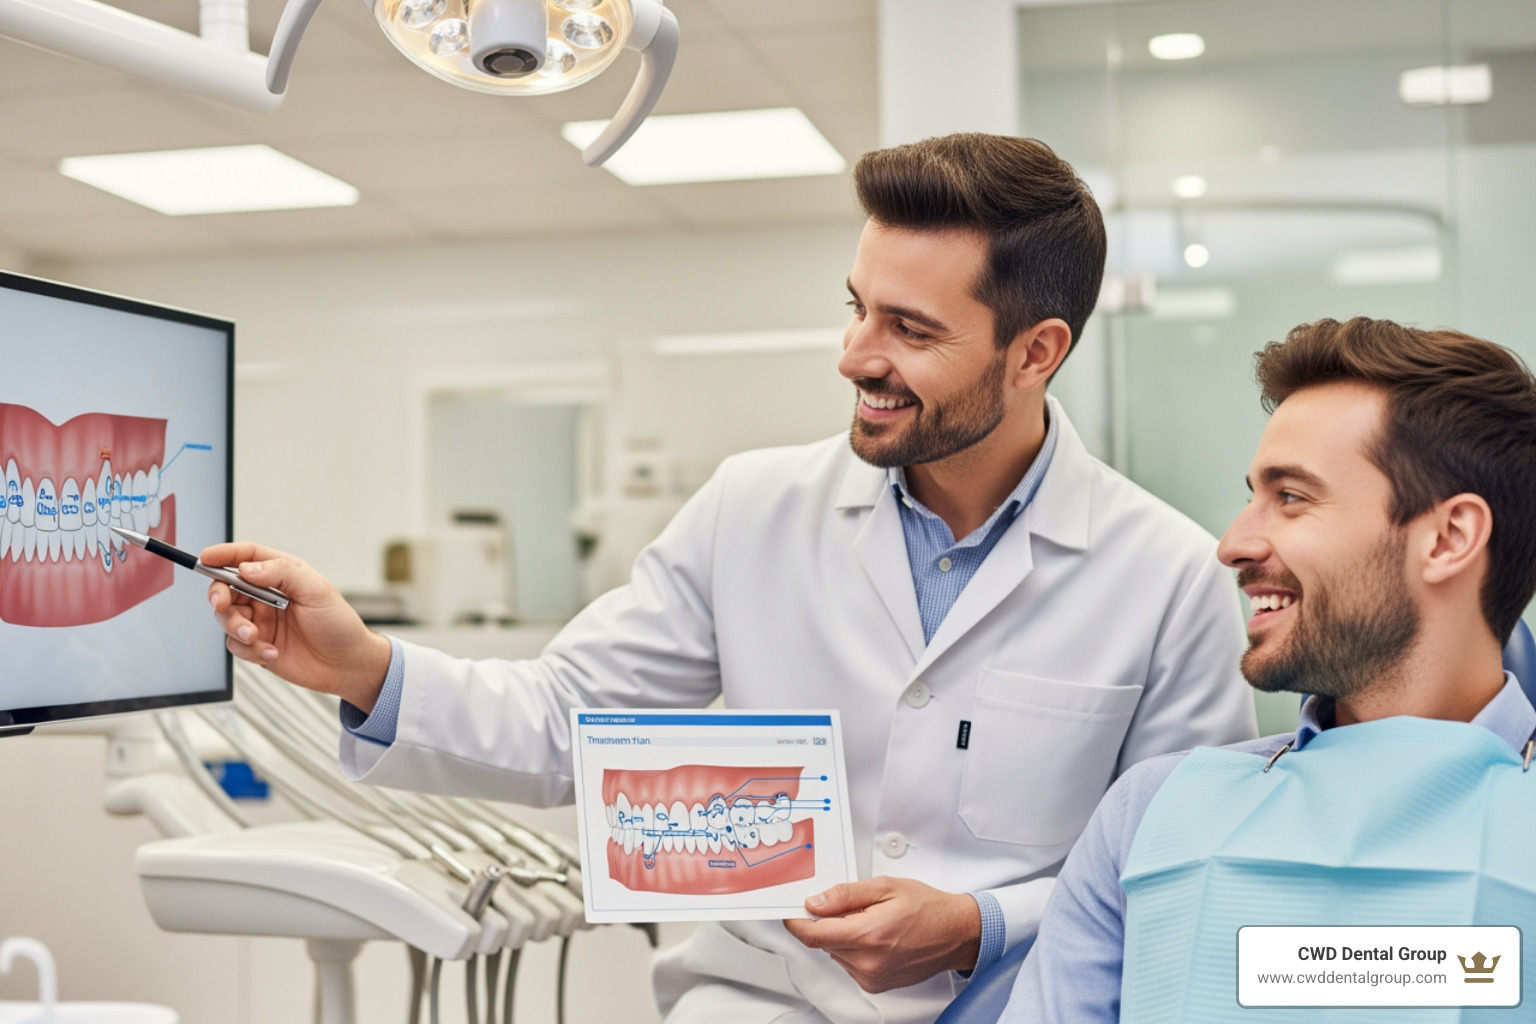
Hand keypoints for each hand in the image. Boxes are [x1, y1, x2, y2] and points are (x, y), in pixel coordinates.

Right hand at [202, 541, 391, 711]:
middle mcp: (267, 596)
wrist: (347, 666)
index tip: (206, 557)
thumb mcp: (317, 591)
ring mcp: (261, 621)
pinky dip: (249, 650)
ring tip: (257, 637)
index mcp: (283, 575)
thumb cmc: (339, 625)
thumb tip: (247, 568)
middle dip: (219, 595)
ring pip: (226, 617)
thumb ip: (283, 574)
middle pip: (226, 587)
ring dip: (235, 627)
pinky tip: (272, 653)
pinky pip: (235, 645)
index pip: (247, 557)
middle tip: (223, 605)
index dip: (224, 555)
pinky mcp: (258, 645)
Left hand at [782, 876, 981, 992]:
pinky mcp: (876, 985)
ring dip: (842, 936)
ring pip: (835, 953)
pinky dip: (854, 949)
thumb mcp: (885, 887)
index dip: (796, 922)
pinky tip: (876, 937)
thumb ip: (846, 895)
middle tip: (849, 906)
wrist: (956, 933)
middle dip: (827, 923)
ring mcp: (872, 977)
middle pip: (824, 943)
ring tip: (870, 921)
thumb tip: (815, 903)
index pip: (814, 935)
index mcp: (868, 935)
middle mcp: (868, 962)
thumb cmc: (928, 909)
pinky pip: (849, 964)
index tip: (791, 912)